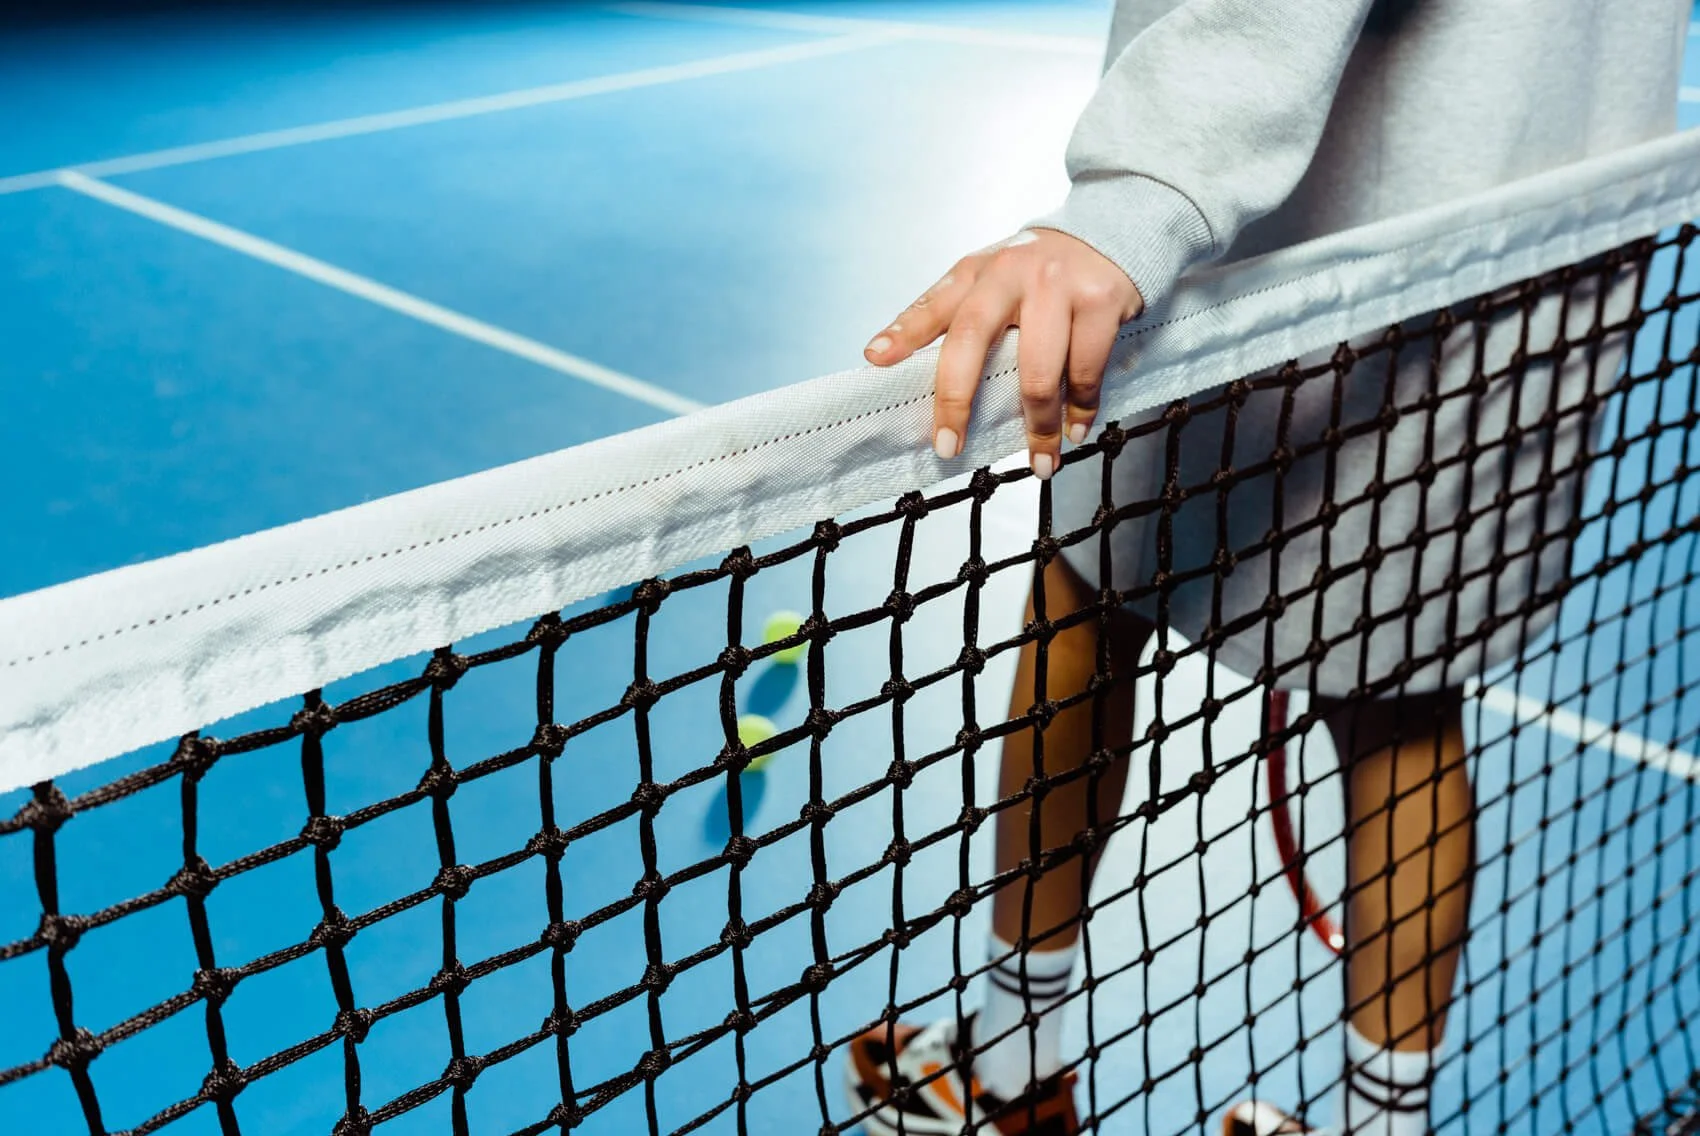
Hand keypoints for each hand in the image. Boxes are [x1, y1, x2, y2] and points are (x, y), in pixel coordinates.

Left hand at [864, 229, 1142, 478]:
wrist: (1112, 233)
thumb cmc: (1041, 273)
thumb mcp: (995, 281)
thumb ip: (963, 318)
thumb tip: (918, 379)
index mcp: (976, 271)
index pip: (932, 304)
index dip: (903, 332)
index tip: (876, 359)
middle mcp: (1011, 272)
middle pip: (973, 339)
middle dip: (957, 400)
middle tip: (948, 446)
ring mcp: (1057, 284)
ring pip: (1037, 372)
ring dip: (1039, 426)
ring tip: (1040, 461)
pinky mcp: (1100, 301)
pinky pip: (1085, 370)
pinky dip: (1081, 408)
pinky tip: (1076, 429)